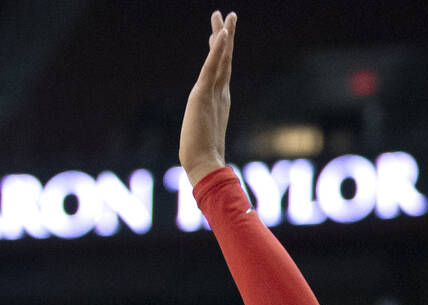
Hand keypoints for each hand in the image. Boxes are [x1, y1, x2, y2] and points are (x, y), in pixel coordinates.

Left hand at [180, 10, 236, 185]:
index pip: (219, 72)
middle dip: (225, 37)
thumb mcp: (199, 139)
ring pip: (221, 59)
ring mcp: (214, 93)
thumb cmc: (202, 160)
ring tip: (226, 15)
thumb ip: (202, 135)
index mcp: (218, 103)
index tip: (219, 36)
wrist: (204, 166)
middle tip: (227, 16)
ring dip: (224, 35)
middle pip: (224, 60)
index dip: (220, 53)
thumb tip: (199, 148)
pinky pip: (212, 67)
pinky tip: (221, 33)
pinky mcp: (204, 94)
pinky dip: (218, 50)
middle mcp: (219, 95)